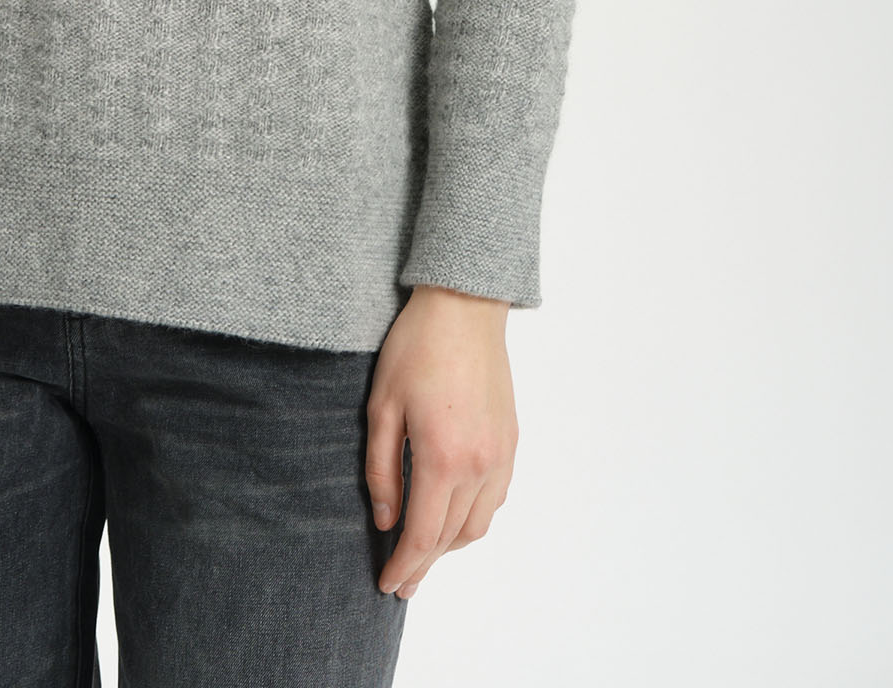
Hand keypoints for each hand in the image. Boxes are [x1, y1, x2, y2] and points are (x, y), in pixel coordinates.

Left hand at [364, 284, 516, 599]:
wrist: (464, 308)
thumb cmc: (417, 348)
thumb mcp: (382, 406)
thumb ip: (382, 470)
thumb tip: (386, 520)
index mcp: (442, 458)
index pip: (423, 535)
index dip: (403, 566)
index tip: (387, 585)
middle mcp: (479, 464)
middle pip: (452, 537)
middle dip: (424, 564)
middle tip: (402, 581)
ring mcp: (500, 454)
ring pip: (478, 523)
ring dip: (450, 544)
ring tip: (424, 551)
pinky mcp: (510, 440)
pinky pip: (496, 497)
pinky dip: (474, 517)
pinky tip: (454, 514)